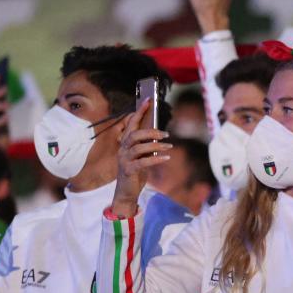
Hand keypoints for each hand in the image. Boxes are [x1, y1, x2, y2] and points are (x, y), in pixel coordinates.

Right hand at [112, 100, 171, 216]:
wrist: (126, 192)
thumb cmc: (136, 172)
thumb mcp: (142, 156)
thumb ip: (147, 146)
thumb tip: (159, 135)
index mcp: (126, 143)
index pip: (131, 124)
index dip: (139, 111)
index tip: (148, 100)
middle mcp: (123, 149)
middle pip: (134, 134)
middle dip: (150, 131)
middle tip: (166, 133)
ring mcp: (124, 160)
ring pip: (138, 147)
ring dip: (155, 145)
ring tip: (169, 146)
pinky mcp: (129, 170)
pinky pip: (143, 162)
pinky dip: (156, 159)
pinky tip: (166, 158)